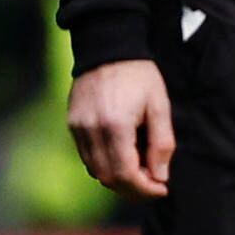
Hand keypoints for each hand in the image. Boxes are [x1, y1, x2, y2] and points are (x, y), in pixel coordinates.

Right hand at [67, 58, 173, 198]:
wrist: (107, 46)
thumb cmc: (138, 75)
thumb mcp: (159, 105)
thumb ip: (162, 144)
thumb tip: (160, 177)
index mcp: (115, 124)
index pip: (126, 174)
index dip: (145, 189)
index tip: (162, 187)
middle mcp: (91, 129)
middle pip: (108, 178)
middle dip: (132, 189)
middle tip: (152, 182)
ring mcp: (77, 126)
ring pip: (95, 170)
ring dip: (117, 178)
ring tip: (137, 168)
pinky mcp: (72, 122)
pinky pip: (86, 155)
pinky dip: (104, 164)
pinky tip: (120, 155)